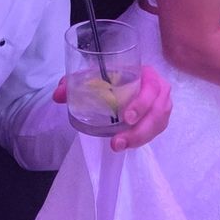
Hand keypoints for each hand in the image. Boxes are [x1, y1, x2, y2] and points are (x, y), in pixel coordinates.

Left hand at [53, 65, 171, 151]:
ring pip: (158, 125)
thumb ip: (75, 82)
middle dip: (139, 130)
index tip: (125, 117)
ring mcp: (162, 105)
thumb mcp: (96, 76)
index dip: (141, 103)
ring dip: (140, 138)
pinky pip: (156, 131)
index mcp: (147, 74)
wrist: (125, 79)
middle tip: (118, 142)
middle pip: (158, 111)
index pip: (151, 87)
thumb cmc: (113, 76)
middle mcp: (159, 89)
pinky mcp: (160, 119)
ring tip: (118, 146)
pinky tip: (127, 144)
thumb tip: (57, 95)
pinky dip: (142, 139)